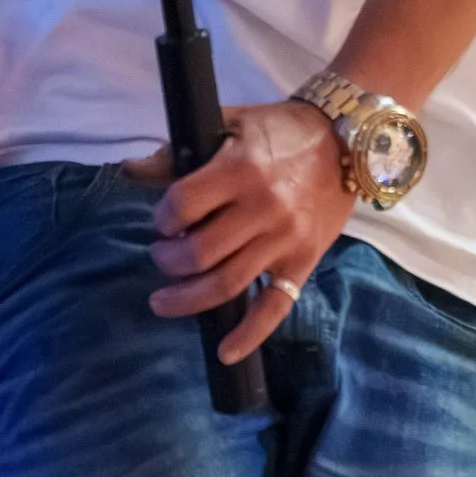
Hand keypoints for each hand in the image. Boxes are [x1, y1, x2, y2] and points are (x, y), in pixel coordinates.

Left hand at [131, 102, 354, 362]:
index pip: (182, 207)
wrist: (347, 141)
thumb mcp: (230, 124)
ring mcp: (284, 240)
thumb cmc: (282, 130)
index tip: (164, 222)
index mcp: (240, 170)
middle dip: (168, 261)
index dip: (163, 219)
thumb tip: (129, 170)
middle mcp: (262, 208)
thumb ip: (179, 152)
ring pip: (226, 284)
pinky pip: (275, 306)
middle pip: (199, 253)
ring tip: (163, 301)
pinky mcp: (303, 261)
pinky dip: (249, 334)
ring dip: (187, 299)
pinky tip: (225, 352)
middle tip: (162, 257)